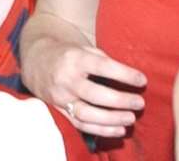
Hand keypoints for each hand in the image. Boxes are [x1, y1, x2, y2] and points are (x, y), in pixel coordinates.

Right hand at [24, 38, 146, 138]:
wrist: (36, 61)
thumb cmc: (68, 54)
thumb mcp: (83, 49)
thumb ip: (103, 60)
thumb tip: (129, 77)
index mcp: (74, 59)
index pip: (102, 67)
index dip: (124, 74)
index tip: (142, 80)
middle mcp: (66, 79)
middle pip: (95, 94)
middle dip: (121, 100)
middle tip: (140, 103)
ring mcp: (61, 97)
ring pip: (87, 114)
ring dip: (112, 119)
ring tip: (131, 118)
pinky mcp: (60, 110)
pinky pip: (81, 125)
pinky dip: (102, 130)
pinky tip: (119, 129)